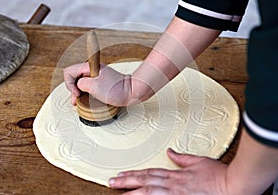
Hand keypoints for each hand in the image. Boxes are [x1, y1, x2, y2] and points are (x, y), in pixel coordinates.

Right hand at [63, 62, 132, 106]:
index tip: (77, 94)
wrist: (132, 91)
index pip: (69, 72)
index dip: (69, 84)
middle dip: (73, 89)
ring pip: (80, 81)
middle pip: (74, 77)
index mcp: (90, 67)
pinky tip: (88, 98)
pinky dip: (86, 92)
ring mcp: (97, 75)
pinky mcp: (101, 81)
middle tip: (77, 100)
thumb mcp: (94, 87)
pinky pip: (88, 84)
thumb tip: (78, 85)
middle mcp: (92, 69)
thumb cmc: (117, 89)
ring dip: (79, 91)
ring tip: (81, 100)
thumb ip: (81, 83)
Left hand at [109, 148, 231, 194]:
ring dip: (131, 192)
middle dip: (125, 182)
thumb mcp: (199, 161)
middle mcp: (172, 184)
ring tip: (117, 191)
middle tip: (110, 182)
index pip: (148, 173)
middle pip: (144, 182)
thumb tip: (170, 152)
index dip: (133, 174)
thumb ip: (182, 158)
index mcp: (174, 174)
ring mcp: (175, 194)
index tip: (120, 175)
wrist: (233, 186)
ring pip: (147, 192)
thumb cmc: (218, 175)